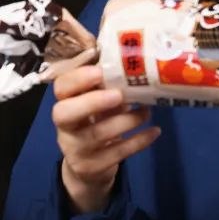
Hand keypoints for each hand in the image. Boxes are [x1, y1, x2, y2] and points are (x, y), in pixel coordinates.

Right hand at [52, 64, 160, 213]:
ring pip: (96, 135)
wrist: (89, 165)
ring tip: (147, 111)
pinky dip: (139, 141)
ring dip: (127, 120)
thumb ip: (108, 81)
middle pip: (64, 114)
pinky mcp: (91, 167)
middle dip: (92, 102)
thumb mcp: (99, 98)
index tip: (100, 72)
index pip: (61, 87)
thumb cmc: (98, 118)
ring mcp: (75, 149)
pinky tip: (155, 131)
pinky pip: (116, 154)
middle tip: (119, 95)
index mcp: (67, 101)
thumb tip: (135, 51)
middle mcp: (65, 125)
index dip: (78, 79)